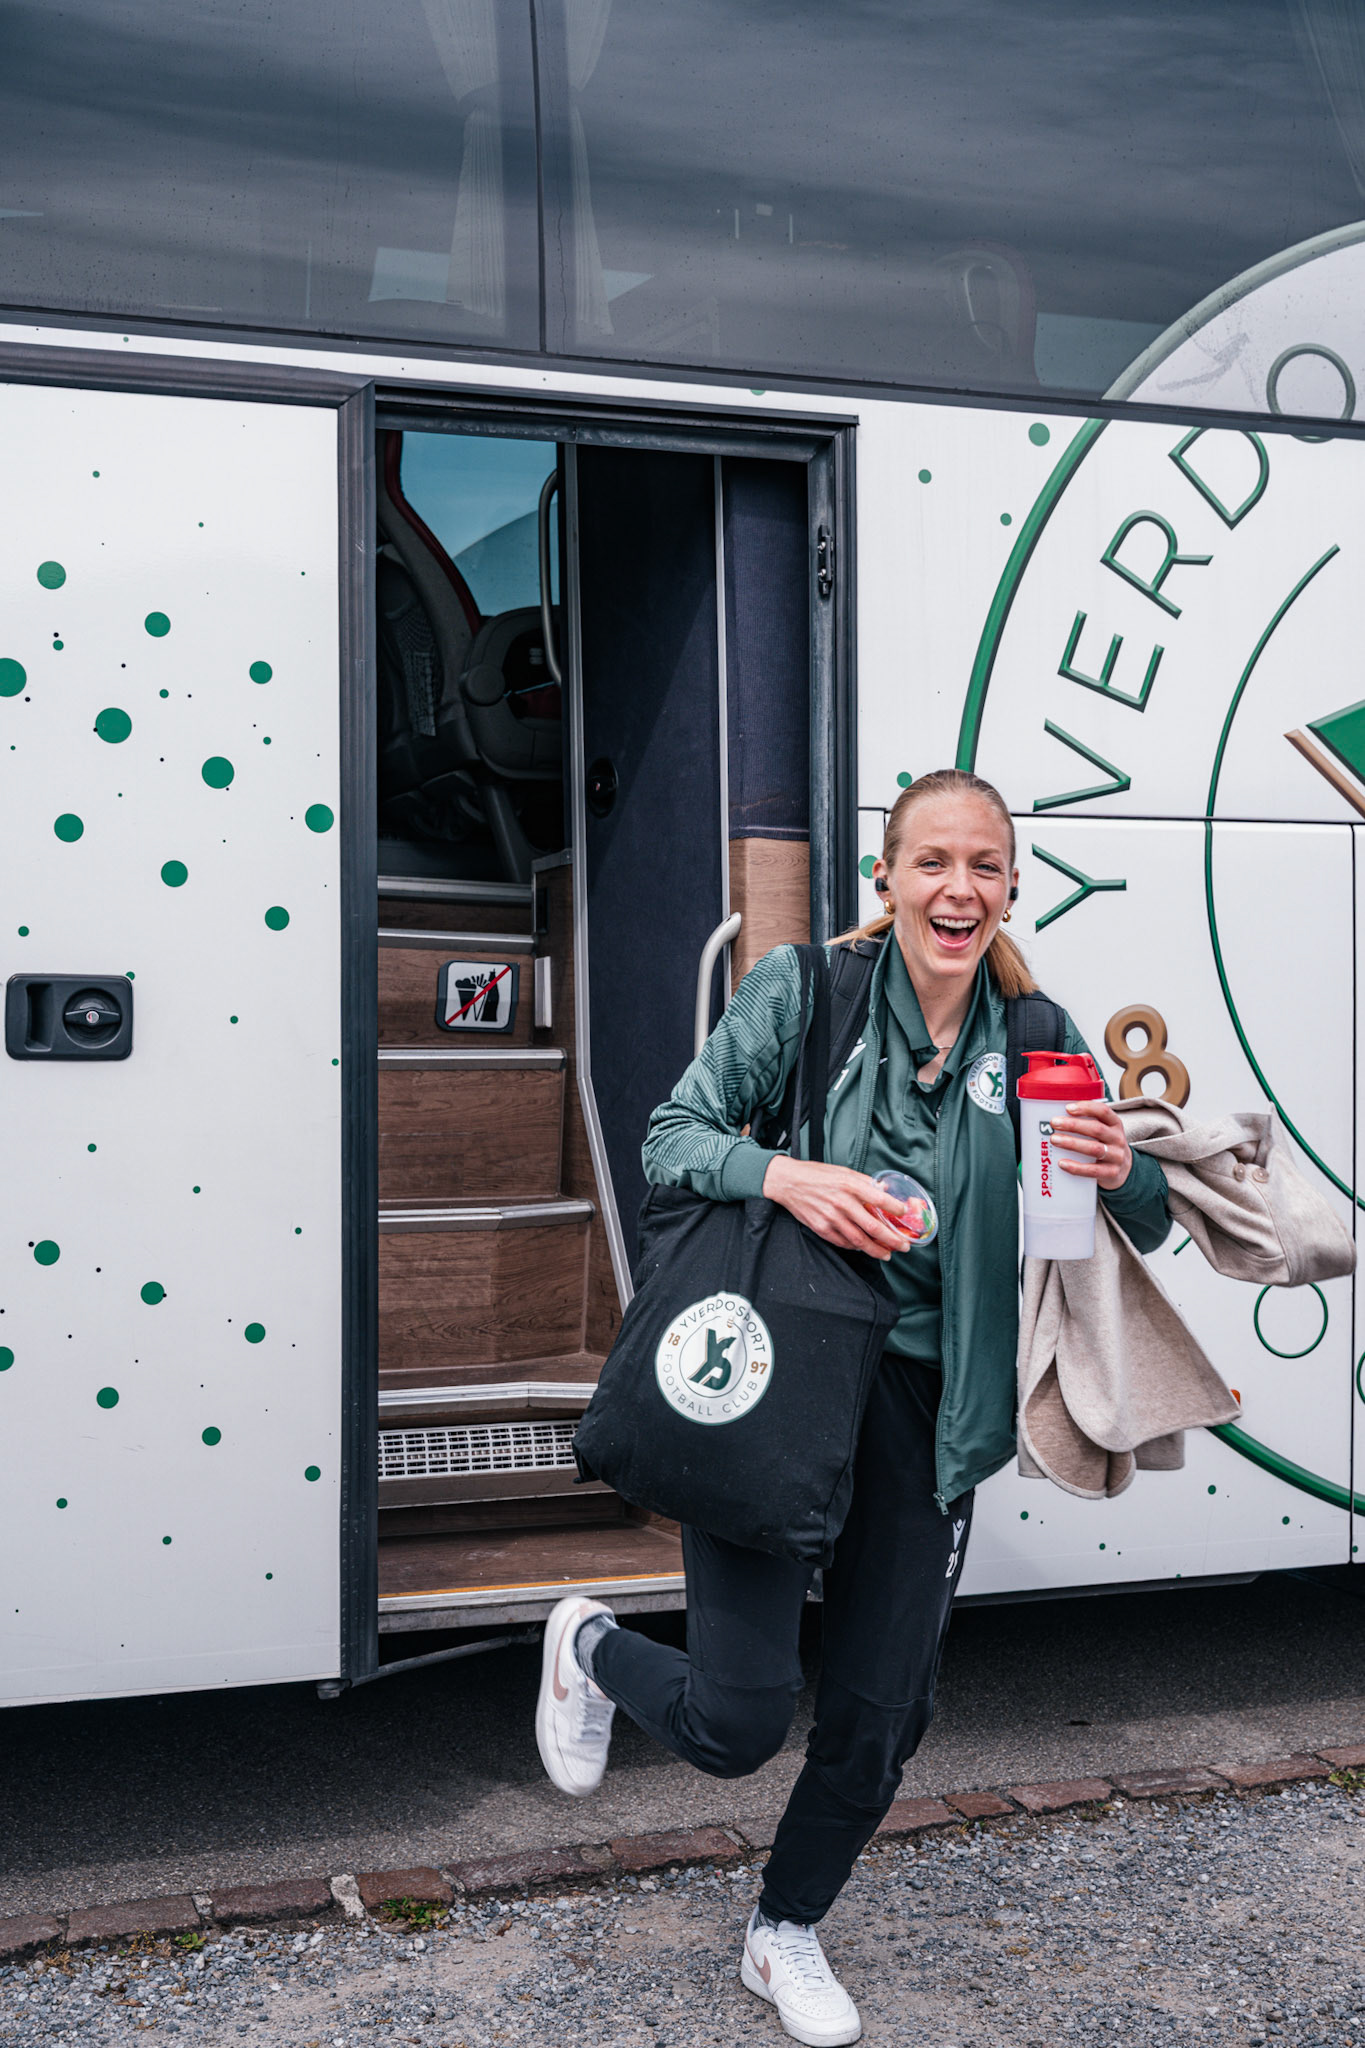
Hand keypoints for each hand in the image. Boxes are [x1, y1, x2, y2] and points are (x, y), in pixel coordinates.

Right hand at [762, 1155, 912, 1259]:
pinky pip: (843, 1242)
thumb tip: (884, 1190)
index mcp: (849, 1184)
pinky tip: (864, 1248)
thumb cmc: (816, 1175)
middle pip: (873, 1227)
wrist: (788, 1182)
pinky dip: (856, 1248)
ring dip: (876, 1250)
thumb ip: (864, 1182)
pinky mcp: (821, 1228)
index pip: (879, 1199)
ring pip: (859, 1240)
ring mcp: (831, 1218)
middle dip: (892, 1239)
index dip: (895, 1208)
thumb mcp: (842, 1171)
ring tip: (888, 1254)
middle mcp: (841, 1202)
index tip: (904, 1213)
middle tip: (904, 1246)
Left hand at [1050, 1098, 1132, 1191]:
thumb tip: (1058, 1119)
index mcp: (1115, 1124)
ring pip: (1094, 1149)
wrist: (1123, 1169)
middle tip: (1054, 1123)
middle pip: (1097, 1129)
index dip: (1086, 1108)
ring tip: (1054, 1140)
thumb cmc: (1105, 1145)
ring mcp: (1116, 1157)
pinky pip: (1092, 1170)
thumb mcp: (1103, 1132)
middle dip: (1073, 1125)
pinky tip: (1062, 1163)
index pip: (1104, 1111)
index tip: (1068, 1108)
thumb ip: (1086, 1124)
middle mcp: (1118, 1139)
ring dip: (1072, 1143)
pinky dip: (1076, 1167)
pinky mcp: (1111, 1173)